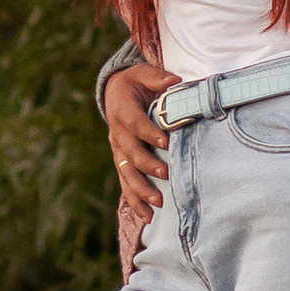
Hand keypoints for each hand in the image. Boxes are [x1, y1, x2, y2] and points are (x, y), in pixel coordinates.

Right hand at [105, 63, 177, 221]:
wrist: (114, 93)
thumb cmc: (134, 83)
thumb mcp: (143, 73)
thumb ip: (158, 77)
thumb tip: (175, 80)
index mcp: (123, 111)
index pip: (136, 123)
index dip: (150, 133)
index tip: (166, 141)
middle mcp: (118, 134)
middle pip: (131, 152)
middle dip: (148, 164)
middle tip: (166, 173)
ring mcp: (118, 151)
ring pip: (127, 173)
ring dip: (141, 189)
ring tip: (158, 201)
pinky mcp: (122, 162)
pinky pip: (126, 184)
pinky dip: (135, 201)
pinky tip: (148, 217)